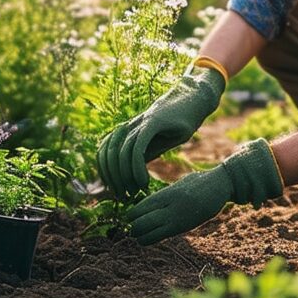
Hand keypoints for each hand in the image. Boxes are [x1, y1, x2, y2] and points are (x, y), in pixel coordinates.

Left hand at [97, 67, 224, 198]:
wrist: (194, 101)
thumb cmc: (175, 124)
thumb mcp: (155, 144)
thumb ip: (141, 155)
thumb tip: (127, 175)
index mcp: (125, 131)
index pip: (103, 153)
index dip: (105, 174)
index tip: (115, 191)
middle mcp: (128, 126)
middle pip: (108, 154)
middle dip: (113, 179)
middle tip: (123, 197)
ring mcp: (139, 123)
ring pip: (121, 153)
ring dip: (124, 177)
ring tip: (134, 192)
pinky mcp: (151, 122)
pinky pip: (137, 148)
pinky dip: (136, 168)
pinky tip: (143, 182)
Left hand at [127, 140, 283, 244]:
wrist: (221, 184)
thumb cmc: (200, 184)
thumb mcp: (179, 185)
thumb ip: (166, 194)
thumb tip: (152, 203)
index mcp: (165, 193)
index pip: (138, 207)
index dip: (131, 216)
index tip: (132, 218)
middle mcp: (167, 204)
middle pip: (138, 220)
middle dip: (132, 227)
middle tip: (133, 229)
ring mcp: (175, 216)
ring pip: (145, 229)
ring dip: (139, 235)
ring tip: (139, 236)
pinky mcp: (183, 226)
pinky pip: (158, 236)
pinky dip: (148, 239)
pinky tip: (146, 240)